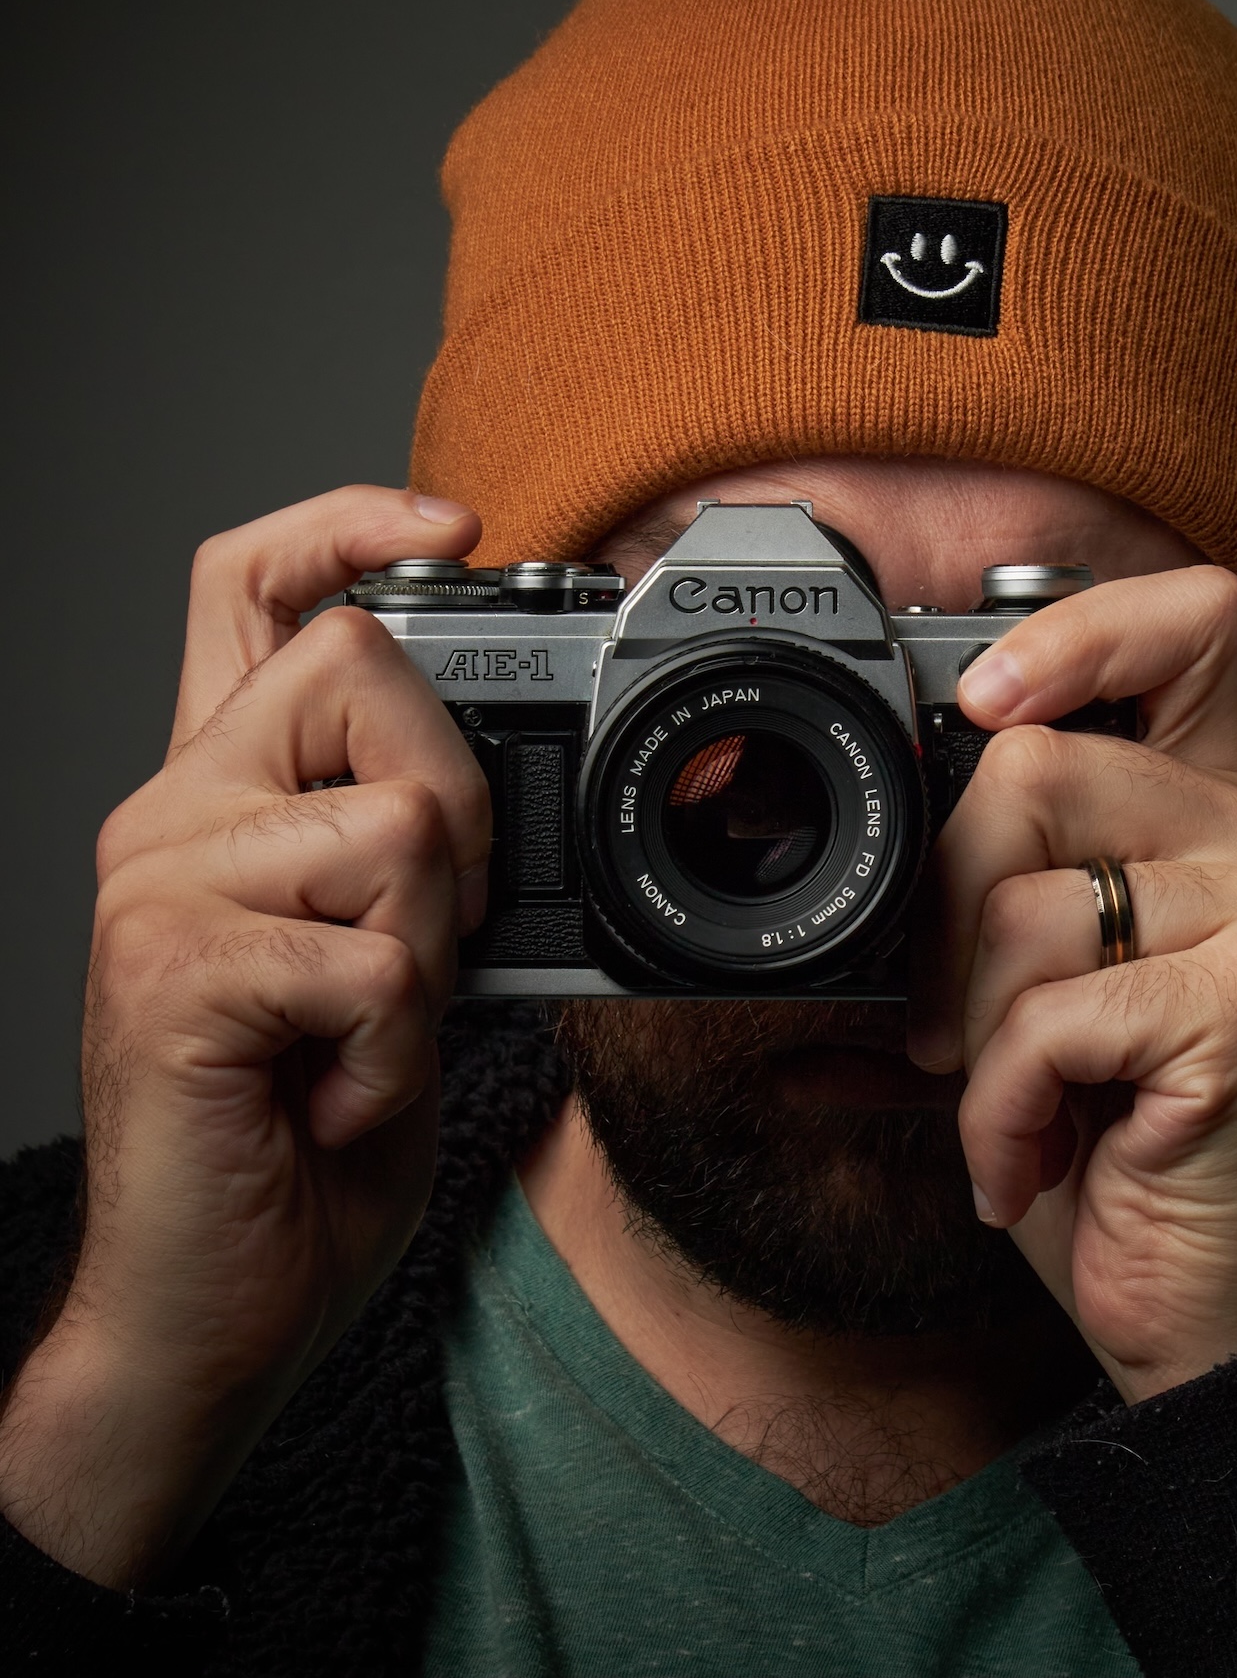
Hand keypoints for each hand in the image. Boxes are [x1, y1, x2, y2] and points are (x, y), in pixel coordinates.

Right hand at [0, 487, 488, 1587]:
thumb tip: (487, 768)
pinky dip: (396, 1046)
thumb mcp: (378, 954)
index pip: (248, 587)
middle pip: (362, 669)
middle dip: (454, 803)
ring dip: (430, 952)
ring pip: (398, 823)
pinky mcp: (178, 973)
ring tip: (360, 1034)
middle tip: (417, 942)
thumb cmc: (302, 1128)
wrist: (220, 1300)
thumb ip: (401, 846)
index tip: (454, 528)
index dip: (346, 524)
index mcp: (222, 797)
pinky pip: (379, 958)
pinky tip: (333, 1094)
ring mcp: (161, 888)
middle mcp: (172, 816)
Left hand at [913, 568, 1236, 1403]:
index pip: (1196, 625)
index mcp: (1229, 820)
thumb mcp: (1042, 1002)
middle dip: (949, 914)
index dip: (1080, 632)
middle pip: (1037, 768)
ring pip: (1023, 905)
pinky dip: (1000, 1109)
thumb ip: (988, 902)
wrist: (1215, 1321)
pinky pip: (1049, 1012)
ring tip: (1025, 1111)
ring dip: (976, 1041)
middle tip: (957, 1030)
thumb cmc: (1124, 1158)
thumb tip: (854, 848)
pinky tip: (1040, 1160)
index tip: (986, 704)